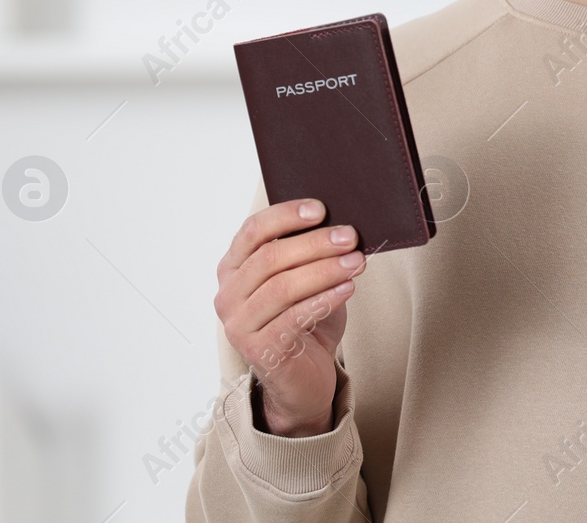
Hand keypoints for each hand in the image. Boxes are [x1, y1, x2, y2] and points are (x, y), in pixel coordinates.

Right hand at [214, 199, 364, 436]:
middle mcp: (228, 294)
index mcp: (233, 267)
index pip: (253, 230)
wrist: (303, 378)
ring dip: (325, 270)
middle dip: (315, 243)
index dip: (286, 215)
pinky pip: (294, 317)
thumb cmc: (305, 320)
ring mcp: (238, 324)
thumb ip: (309, 255)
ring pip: (282, 286)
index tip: (321, 208)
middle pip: (270, 257)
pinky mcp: (258, 349)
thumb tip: (342, 226)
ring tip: (358, 261)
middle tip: (351, 236)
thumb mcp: (305, 280)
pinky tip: (348, 287)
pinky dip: (325, 298)